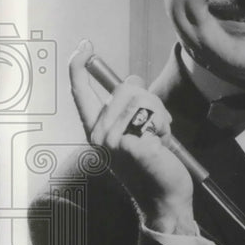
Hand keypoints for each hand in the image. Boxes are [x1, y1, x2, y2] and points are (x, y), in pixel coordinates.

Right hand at [69, 39, 193, 231]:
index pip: (80, 93)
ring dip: (159, 113)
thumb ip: (130, 108)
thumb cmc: (155, 166)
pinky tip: (162, 144)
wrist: (165, 197)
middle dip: (149, 100)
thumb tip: (132, 80)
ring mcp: (112, 140)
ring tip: (158, 136)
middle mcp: (99, 135)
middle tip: (155, 126)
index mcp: (96, 131)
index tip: (84, 46)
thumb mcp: (136, 132)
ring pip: (141, 98)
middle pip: (124, 88)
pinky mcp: (130, 143)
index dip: (78, 66)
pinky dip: (163, 125)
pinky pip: (152, 114)